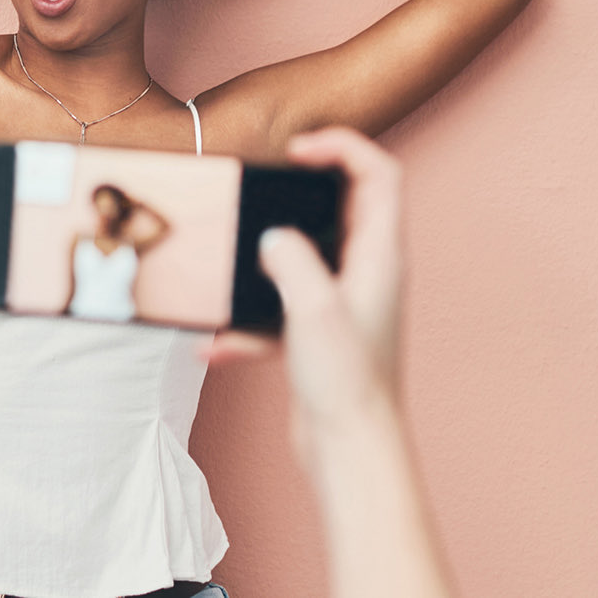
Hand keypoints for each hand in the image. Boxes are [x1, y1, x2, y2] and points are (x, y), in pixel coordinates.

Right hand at [205, 128, 403, 463]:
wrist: (351, 451)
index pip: (378, 173)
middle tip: (264, 183)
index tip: (298, 150)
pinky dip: (250, 319)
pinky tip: (216, 345)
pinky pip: (281, 306)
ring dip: (268, 253)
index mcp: (380, 255)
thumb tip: (270, 237)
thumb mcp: (314, 308)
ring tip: (235, 255)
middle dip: (300, 190)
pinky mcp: (320, 331)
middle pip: (343, 205)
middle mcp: (368, 272)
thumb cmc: (348, 384)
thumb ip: (291, 259)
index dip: (342, 147)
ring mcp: (344, 301)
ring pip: (306, 254)